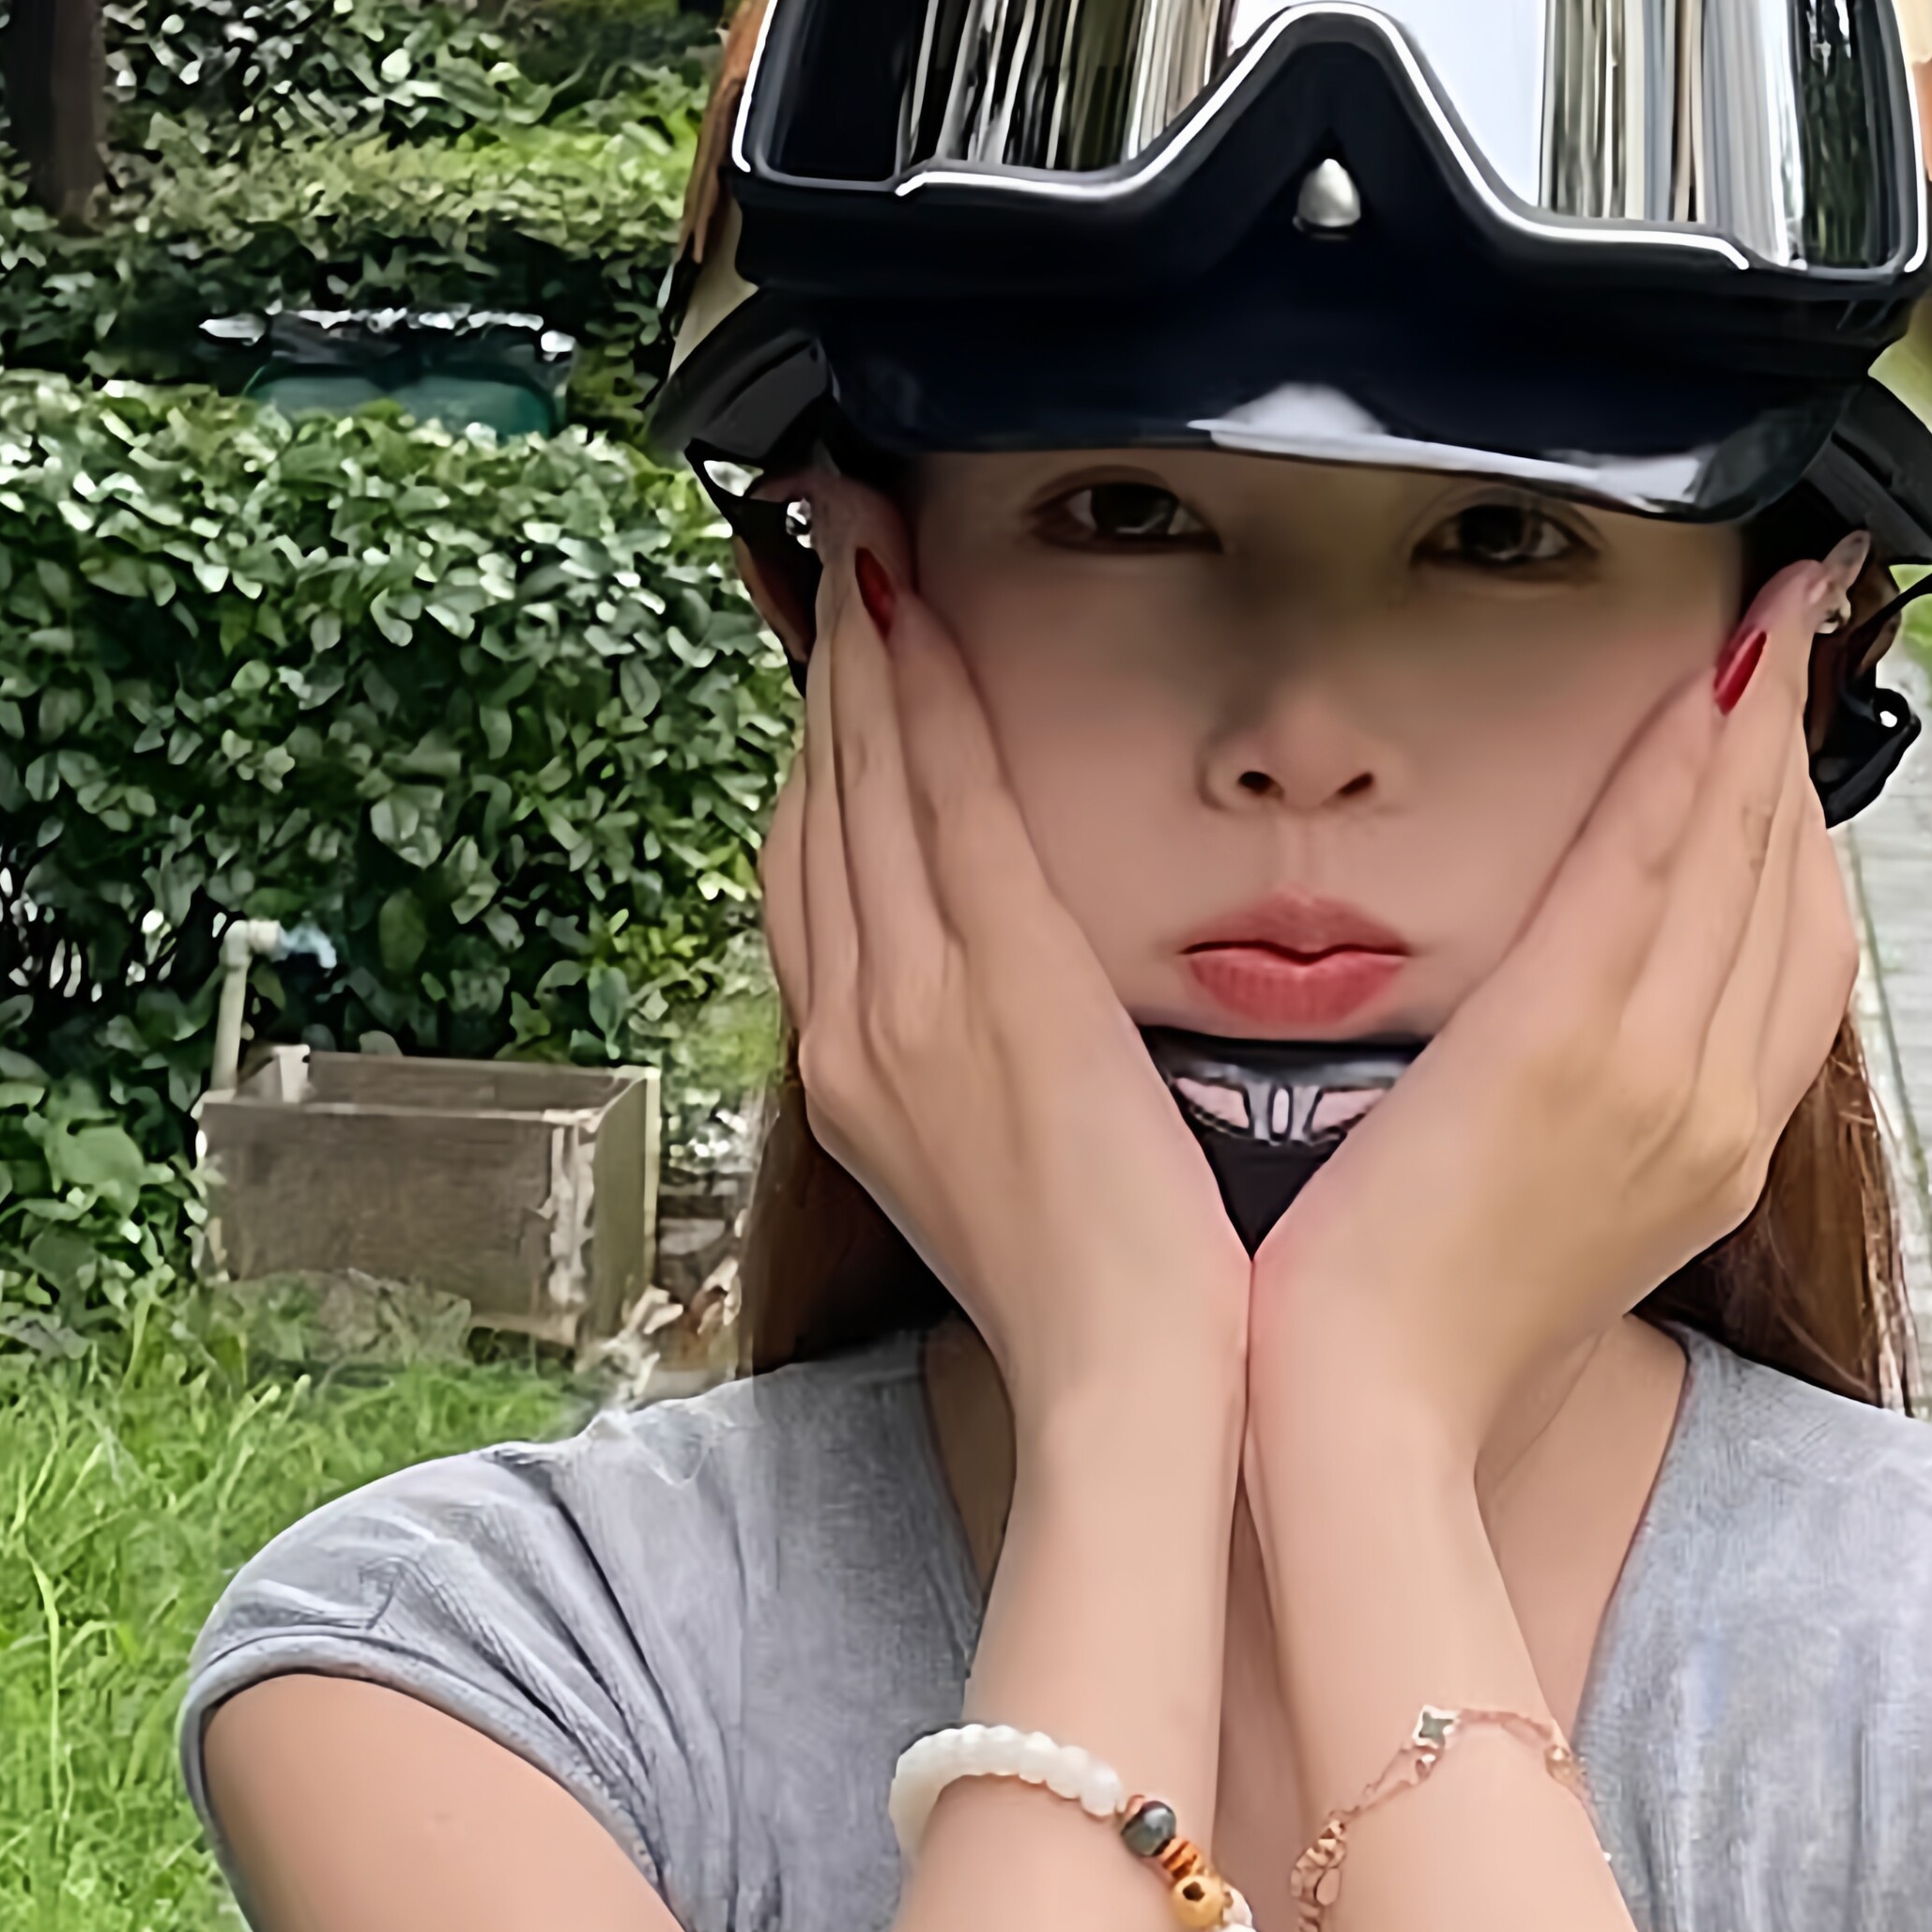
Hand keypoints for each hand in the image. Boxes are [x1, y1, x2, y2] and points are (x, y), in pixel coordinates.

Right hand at [760, 478, 1249, 1428]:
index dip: (810, 740)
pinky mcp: (998, 985)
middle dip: (819, 662)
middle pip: (816, 802)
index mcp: (852, 1065)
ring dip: (858, 650)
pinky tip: (910, 613)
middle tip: (825, 538)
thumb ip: (967, 1055)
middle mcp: (852, 1021)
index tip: (828, 642)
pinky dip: (916, 703)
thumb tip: (982, 984)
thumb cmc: (1089, 1285)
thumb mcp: (991, 1157)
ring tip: (857, 538)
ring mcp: (909, 1001)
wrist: (1121, 1393)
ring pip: (861, 784)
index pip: (812, 863)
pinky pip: (941, 809)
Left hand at [1246, 543, 1862, 1465]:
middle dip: (1796, 746)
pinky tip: (1703, 681)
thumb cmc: (1433, 1320)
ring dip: (1757, 722)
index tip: (1791, 731)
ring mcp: (1660, 1078)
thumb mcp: (1555, 1217)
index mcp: (1714, 1146)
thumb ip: (1596, 1115)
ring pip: (1736, 860)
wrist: (1370, 1418)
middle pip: (1790, 888)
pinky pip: (1647, 871)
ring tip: (1773, 614)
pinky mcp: (1568, 1048)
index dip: (1805, 828)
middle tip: (1805, 621)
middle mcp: (1717, 1107)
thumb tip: (1588, 1032)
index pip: (1800, 956)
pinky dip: (1686, 767)